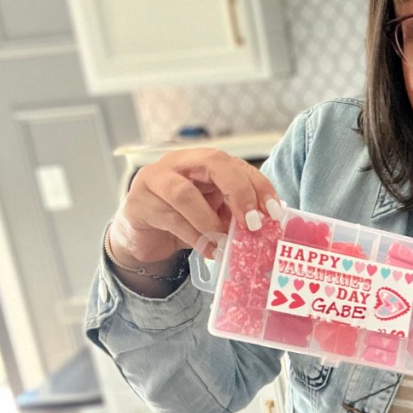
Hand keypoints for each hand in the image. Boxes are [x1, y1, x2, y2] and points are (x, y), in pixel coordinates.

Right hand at [110, 147, 281, 271]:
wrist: (145, 236)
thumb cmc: (185, 220)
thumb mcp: (216, 213)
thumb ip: (236, 212)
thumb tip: (268, 223)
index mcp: (204, 161)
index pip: (236, 164)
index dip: (259, 185)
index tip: (275, 212)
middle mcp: (179, 162)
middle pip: (213, 162)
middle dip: (239, 191)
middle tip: (252, 223)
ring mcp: (154, 179)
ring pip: (184, 193)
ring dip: (210, 221)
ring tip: (225, 242)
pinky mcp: (137, 202)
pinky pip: (169, 218)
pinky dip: (194, 238)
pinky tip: (209, 251)